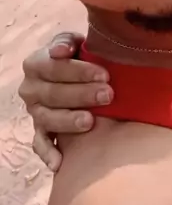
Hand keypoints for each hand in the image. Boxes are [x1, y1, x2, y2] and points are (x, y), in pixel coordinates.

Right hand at [19, 31, 112, 171]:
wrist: (76, 77)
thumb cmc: (78, 57)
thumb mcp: (73, 43)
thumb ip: (67, 42)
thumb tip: (61, 51)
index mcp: (35, 63)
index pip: (54, 67)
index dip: (79, 71)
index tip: (105, 74)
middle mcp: (30, 89)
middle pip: (53, 93)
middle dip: (82, 95)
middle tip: (108, 95)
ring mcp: (34, 112)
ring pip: (47, 119)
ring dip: (68, 121)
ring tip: (90, 121)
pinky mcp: (39, 131)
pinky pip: (40, 144)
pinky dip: (48, 153)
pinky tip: (60, 162)